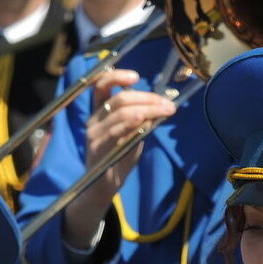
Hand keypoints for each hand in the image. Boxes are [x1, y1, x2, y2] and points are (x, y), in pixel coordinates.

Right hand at [62, 69, 176, 248]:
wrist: (102, 188)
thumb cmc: (118, 159)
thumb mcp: (131, 135)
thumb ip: (140, 119)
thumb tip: (161, 104)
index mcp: (99, 112)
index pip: (101, 85)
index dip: (117, 76)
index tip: (136, 77)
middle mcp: (94, 120)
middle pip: (120, 99)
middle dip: (148, 98)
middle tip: (168, 104)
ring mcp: (94, 133)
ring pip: (122, 112)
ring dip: (148, 109)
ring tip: (166, 111)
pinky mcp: (98, 147)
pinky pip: (116, 130)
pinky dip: (132, 122)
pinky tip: (144, 119)